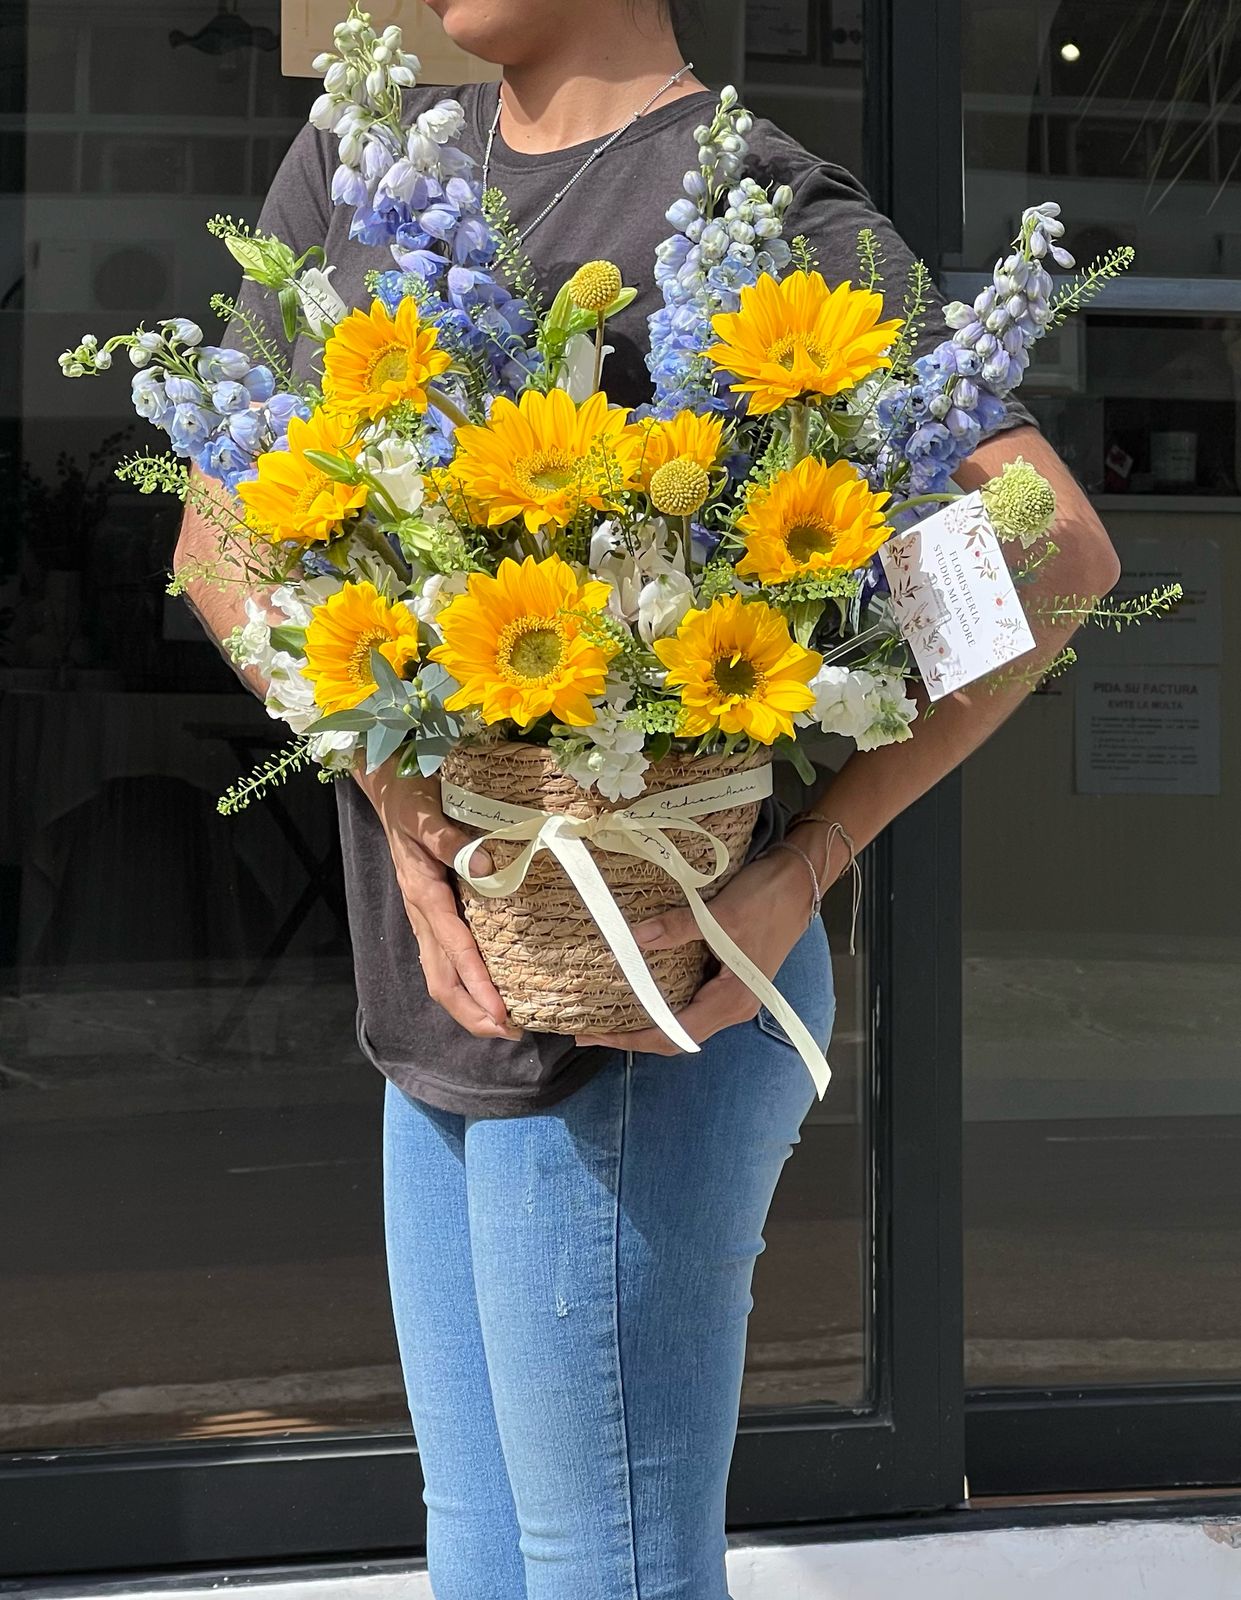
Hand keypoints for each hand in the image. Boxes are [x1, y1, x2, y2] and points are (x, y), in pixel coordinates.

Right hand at [355, 758, 521, 1040]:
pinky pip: (443, 961)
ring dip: (469, 1006)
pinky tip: (486, 994)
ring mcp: (423, 918)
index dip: (477, 982)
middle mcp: (421, 914)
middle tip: (508, 1032)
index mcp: (423, 893)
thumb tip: (488, 866)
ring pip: (440, 975)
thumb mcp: (428, 812)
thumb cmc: (412, 799)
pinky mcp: (429, 915)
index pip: (454, 948)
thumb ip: (451, 839)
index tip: (502, 1011)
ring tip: (502, 1025)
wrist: (389, 791)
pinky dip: (464, 985)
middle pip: (442, 979)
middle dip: (472, 1011)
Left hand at [574, 847, 814, 1054]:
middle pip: (675, 1036)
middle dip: (633, 1036)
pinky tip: (639, 987)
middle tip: (589, 1030)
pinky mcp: (728, 976)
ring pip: (682, 1020)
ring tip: (607, 1013)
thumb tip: (631, 939)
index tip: (595, 1035)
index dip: (632, 1039)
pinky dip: (662, 1000)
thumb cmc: (767, 900)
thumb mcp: (718, 916)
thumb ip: (675, 930)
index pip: (673, 1035)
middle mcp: (732, 1006)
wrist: (798, 880)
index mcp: (732, 1001)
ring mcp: (732, 993)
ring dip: (646, 1019)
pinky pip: (689, 999)